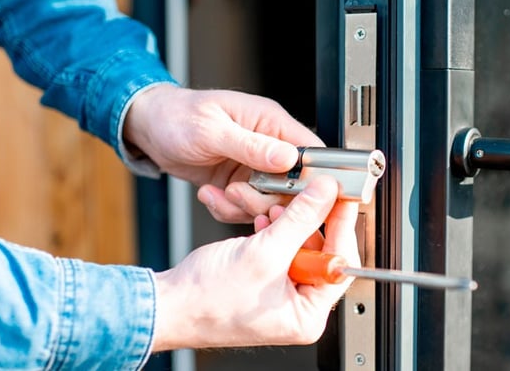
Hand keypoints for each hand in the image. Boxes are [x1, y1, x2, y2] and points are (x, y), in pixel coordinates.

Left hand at [123, 84, 323, 222]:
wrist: (149, 128)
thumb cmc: (177, 116)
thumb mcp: (212, 130)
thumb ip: (252, 145)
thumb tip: (289, 157)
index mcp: (271, 122)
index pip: (310, 151)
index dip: (310, 177)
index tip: (292, 195)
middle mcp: (268, 146)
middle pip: (292, 185)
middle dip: (266, 198)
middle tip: (238, 193)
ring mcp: (254, 167)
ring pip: (269, 202)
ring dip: (243, 206)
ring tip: (219, 193)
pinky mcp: (239, 184)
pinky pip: (245, 208)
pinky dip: (226, 209)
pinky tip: (209, 194)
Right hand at [151, 176, 359, 349]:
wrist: (167, 304)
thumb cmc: (206, 300)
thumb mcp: (264, 252)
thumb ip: (300, 219)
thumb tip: (325, 195)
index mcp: (307, 315)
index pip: (340, 264)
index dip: (341, 226)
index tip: (342, 198)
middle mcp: (298, 308)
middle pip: (321, 252)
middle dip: (308, 221)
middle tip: (310, 194)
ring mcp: (280, 294)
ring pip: (298, 246)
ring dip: (287, 223)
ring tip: (274, 208)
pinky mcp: (264, 280)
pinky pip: (280, 249)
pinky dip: (273, 231)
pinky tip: (263, 220)